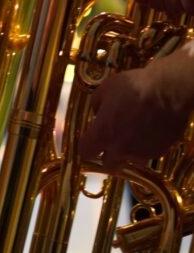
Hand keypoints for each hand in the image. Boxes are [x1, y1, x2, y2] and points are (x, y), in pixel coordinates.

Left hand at [78, 42, 193, 168]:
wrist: (168, 90)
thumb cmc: (133, 86)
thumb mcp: (105, 89)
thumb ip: (97, 106)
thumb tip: (98, 114)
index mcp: (102, 134)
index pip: (85, 152)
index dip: (87, 147)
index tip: (89, 141)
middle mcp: (120, 148)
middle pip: (108, 166)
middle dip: (108, 157)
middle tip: (111, 145)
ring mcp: (141, 152)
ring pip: (131, 161)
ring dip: (129, 152)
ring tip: (134, 135)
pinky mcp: (158, 152)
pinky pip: (148, 154)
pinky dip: (146, 147)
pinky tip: (149, 132)